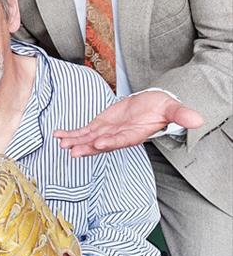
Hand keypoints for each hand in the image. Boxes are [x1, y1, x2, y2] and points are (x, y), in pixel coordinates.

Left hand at [54, 91, 203, 156]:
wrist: (152, 106)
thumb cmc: (162, 108)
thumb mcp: (172, 109)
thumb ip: (180, 115)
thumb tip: (197, 120)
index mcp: (135, 134)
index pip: (123, 139)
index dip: (111, 141)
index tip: (100, 143)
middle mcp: (118, 136)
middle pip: (102, 143)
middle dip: (87, 147)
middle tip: (72, 150)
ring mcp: (107, 132)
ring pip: (89, 139)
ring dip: (75, 141)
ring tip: (62, 142)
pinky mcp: (99, 125)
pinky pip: (83, 131)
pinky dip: (72, 133)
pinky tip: (59, 135)